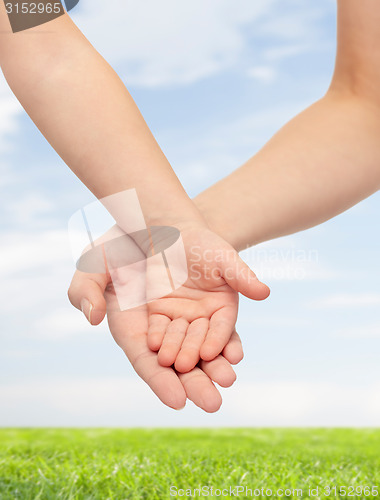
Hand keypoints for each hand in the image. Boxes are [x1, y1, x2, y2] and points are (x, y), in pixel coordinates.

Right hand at [68, 244, 244, 412]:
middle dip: (195, 382)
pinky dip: (226, 339)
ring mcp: (187, 315)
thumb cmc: (120, 241)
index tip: (177, 401)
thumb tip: (93, 318)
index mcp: (133, 325)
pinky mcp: (210, 301)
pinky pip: (219, 325)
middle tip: (212, 403)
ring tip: (227, 379)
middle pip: (178, 363)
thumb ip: (85, 288)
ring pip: (202, 348)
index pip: (146, 360)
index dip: (160, 381)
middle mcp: (162, 326)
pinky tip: (234, 352)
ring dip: (215, 365)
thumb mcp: (93, 259)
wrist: (154, 220)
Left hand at [146, 225, 269, 372]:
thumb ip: (242, 276)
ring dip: (173, 349)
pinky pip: (158, 327)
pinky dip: (156, 336)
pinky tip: (152, 345)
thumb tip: (265, 292)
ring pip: (178, 337)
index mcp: (224, 307)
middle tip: (186, 366)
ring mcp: (181, 316)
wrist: (176, 236)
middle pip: (199, 338)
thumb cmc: (205, 244)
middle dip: (192, 352)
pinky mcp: (160, 312)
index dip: (217, 340)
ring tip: (167, 361)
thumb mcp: (224, 258)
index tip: (210, 353)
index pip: (222, 327)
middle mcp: (204, 317)